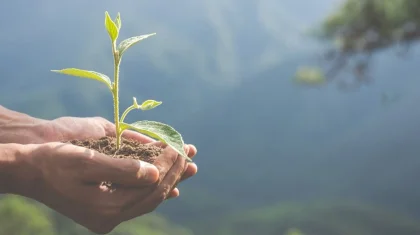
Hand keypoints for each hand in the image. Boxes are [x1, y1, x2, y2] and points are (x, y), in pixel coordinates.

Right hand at [19, 141, 190, 233]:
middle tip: (191, 153)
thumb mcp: (86, 161)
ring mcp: (108, 216)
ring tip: (189, 165)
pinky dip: (155, 190)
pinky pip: (138, 202)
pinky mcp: (105, 210)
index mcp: (106, 208)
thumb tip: (155, 173)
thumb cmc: (54, 162)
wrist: (29, 172)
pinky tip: (171, 187)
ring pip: (149, 199)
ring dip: (170, 180)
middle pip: (154, 195)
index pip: (151, 187)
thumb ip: (122, 169)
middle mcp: (110, 217)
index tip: (180, 146)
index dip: (169, 165)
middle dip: (174, 172)